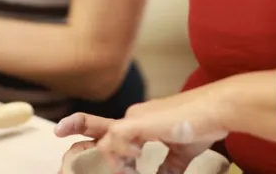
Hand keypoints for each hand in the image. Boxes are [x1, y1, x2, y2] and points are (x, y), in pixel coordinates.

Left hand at [58, 90, 230, 173]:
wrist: (218, 108)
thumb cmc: (202, 124)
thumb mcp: (180, 152)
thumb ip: (168, 167)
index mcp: (140, 123)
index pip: (109, 131)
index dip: (93, 141)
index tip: (79, 150)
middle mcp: (133, 117)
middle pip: (95, 126)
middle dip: (76, 129)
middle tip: (57, 132)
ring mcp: (135, 118)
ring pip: (103, 139)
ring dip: (107, 161)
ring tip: (123, 173)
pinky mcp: (140, 122)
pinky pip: (115, 139)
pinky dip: (118, 155)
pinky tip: (133, 163)